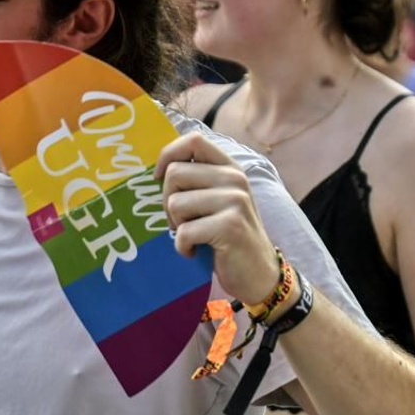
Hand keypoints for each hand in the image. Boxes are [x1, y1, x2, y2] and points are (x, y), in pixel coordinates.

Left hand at [155, 132, 280, 304]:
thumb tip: (155, 170)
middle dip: (167, 202)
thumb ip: (196, 180)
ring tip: (193, 237)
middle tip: (181, 222)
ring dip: (176, 226)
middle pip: (174, 174)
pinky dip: (182, 247)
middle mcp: (234, 178)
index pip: (193, 140)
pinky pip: (184, 232)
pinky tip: (195, 252)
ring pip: (175, 203)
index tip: (158, 177)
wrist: (259, 275)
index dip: (168, 155)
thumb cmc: (227, 238)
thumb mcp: (217, 200)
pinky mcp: (230, 226)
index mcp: (229, 167)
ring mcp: (235, 200)